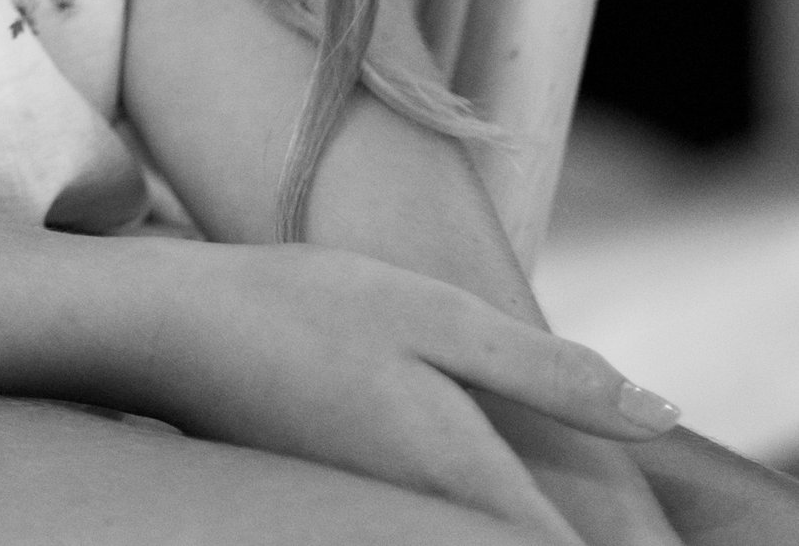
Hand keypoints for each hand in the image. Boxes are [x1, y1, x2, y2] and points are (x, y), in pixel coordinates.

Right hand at [139, 242, 680, 537]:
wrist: (165, 331)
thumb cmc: (301, 307)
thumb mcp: (434, 313)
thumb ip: (552, 374)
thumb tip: (663, 418)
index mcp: (463, 477)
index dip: (594, 538)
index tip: (591, 498)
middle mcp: (421, 521)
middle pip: (520, 542)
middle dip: (552, 521)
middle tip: (522, 448)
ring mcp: (374, 524)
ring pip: (475, 536)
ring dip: (504, 513)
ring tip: (480, 443)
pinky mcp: (344, 511)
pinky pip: (430, 526)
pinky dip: (459, 503)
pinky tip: (433, 438)